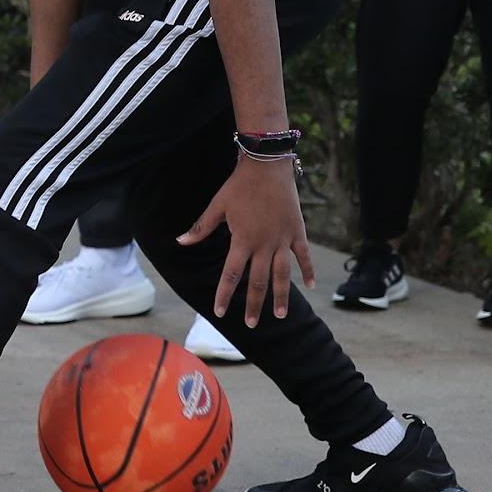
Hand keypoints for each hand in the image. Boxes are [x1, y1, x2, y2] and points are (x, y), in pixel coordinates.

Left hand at [177, 154, 315, 327]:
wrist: (268, 167)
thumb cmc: (239, 186)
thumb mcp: (217, 206)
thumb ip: (201, 228)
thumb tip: (180, 242)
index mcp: (242, 241)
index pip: (230, 275)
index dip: (224, 294)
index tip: (219, 312)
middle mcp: (264, 245)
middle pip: (258, 282)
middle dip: (254, 304)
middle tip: (252, 324)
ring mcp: (283, 240)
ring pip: (283, 275)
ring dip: (281, 296)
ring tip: (281, 315)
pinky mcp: (297, 232)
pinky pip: (304, 256)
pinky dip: (308, 271)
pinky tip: (311, 286)